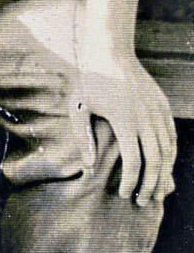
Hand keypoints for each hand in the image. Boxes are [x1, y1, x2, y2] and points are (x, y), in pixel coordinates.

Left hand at [75, 58, 177, 209]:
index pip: (134, 161)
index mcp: (124, 119)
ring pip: (168, 151)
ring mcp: (158, 111)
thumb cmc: (89, 80)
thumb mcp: (79, 107)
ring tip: (157, 192)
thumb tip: (89, 168)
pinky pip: (172, 137)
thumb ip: (84, 137)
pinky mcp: (164, 106)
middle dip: (151, 186)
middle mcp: (145, 117)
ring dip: (164, 175)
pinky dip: (170, 156)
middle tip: (144, 202)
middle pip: (155, 161)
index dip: (131, 182)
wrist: (109, 50)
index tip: (124, 194)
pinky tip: (164, 168)